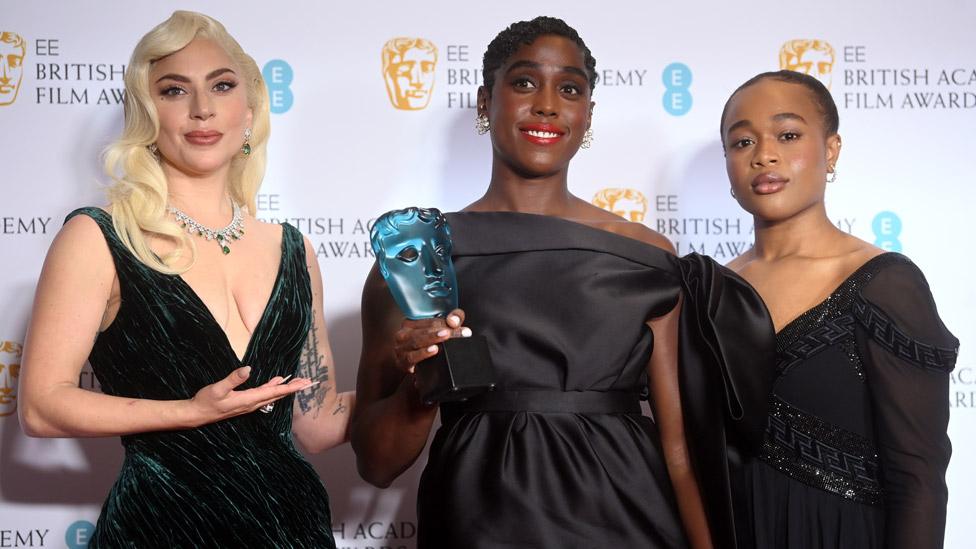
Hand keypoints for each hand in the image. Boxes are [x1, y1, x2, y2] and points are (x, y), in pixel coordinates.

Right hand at [184, 366, 314, 426]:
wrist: (197, 414)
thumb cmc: (206, 401)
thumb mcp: (218, 388)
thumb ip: (232, 379)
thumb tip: (247, 369)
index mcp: (249, 399)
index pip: (274, 392)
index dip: (290, 387)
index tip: (303, 384)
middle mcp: (252, 403)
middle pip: (278, 394)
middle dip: (294, 388)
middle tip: (309, 382)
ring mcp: (249, 403)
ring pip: (273, 394)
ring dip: (286, 388)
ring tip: (299, 381)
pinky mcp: (245, 401)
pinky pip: (264, 394)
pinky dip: (274, 387)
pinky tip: (277, 382)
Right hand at [393, 308, 471, 373]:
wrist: (406, 366)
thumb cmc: (422, 346)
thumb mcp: (436, 332)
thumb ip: (450, 321)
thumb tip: (454, 320)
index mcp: (410, 323)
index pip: (432, 320)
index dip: (447, 322)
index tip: (461, 327)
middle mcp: (404, 333)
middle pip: (425, 329)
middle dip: (443, 329)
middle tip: (457, 332)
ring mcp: (401, 348)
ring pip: (417, 341)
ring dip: (433, 338)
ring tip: (445, 336)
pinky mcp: (403, 362)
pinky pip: (412, 356)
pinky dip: (423, 353)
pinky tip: (433, 350)